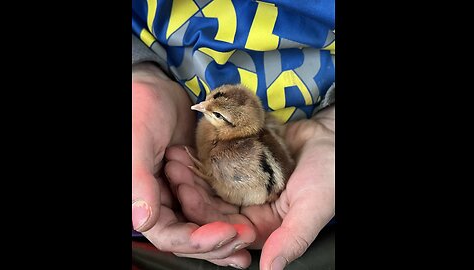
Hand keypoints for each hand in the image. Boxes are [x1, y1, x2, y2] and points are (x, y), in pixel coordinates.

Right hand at [132, 62, 254, 267]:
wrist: (158, 87)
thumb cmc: (140, 106)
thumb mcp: (138, 140)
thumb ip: (138, 180)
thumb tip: (143, 221)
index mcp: (141, 198)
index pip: (168, 233)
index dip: (196, 240)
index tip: (225, 233)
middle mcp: (161, 201)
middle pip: (189, 235)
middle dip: (217, 241)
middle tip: (245, 239)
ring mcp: (180, 193)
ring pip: (204, 223)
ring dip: (226, 233)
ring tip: (250, 238)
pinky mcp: (198, 182)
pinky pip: (213, 204)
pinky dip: (228, 214)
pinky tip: (247, 222)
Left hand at [165, 106, 334, 269]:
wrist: (332, 138)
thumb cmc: (329, 174)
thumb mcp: (312, 207)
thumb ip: (292, 238)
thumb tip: (271, 269)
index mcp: (261, 227)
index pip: (222, 226)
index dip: (202, 211)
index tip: (186, 192)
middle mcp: (248, 209)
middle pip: (210, 204)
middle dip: (190, 188)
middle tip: (173, 169)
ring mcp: (243, 186)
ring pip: (209, 183)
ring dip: (192, 171)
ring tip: (176, 154)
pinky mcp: (241, 164)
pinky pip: (218, 161)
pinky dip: (203, 154)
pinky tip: (189, 143)